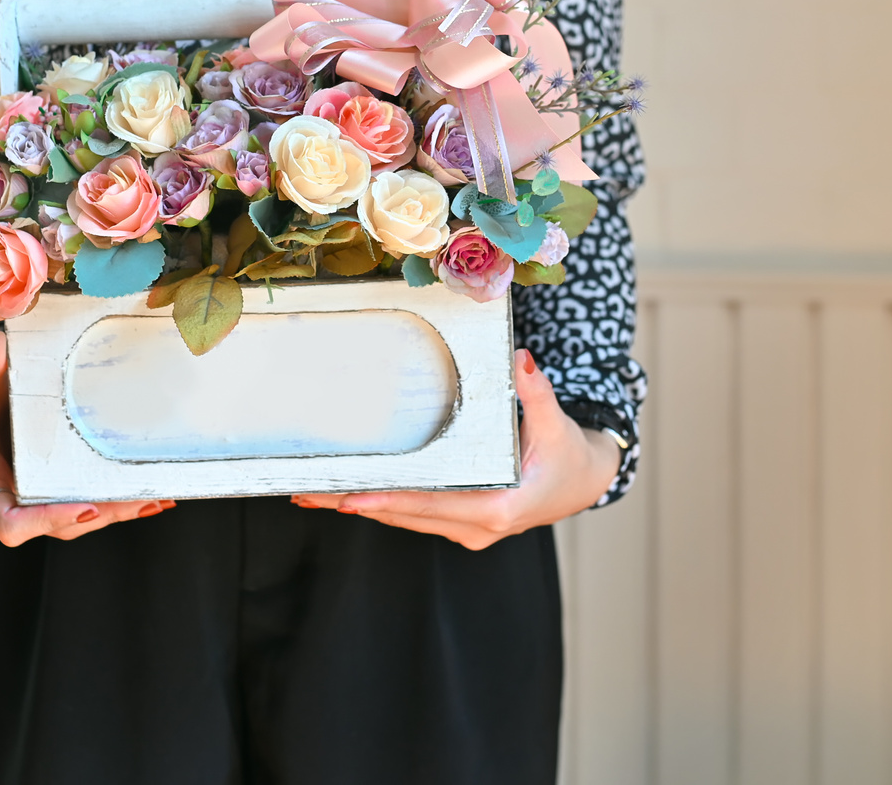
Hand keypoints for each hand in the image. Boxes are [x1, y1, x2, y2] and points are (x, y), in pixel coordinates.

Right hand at [0, 329, 174, 546]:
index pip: (11, 522)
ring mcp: (34, 496)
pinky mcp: (53, 487)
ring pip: (77, 518)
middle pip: (57, 525)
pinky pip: (86, 502)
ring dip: (117, 510)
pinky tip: (153, 496)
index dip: (47, 521)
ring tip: (156, 495)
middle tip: (141, 496)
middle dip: (102, 513)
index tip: (85, 508)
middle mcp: (11, 497)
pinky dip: (117, 501)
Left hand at [293, 349, 621, 549]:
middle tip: (309, 492)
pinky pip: (415, 516)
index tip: (350, 498)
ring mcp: (469, 531)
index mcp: (499, 507)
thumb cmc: (566, 453)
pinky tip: (348, 495)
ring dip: (362, 506)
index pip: (433, 503)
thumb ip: (536, 390)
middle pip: (407, 515)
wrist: (583, 482)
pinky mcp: (462, 525)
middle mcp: (479, 527)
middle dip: (357, 504)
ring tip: (314, 494)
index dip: (390, 501)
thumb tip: (521, 359)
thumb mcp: (556, 422)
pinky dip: (382, 505)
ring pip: (406, 519)